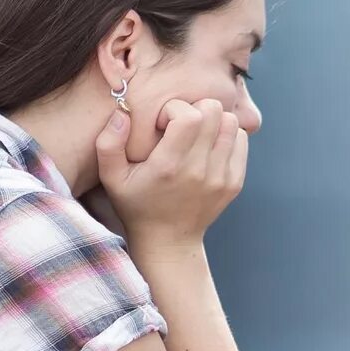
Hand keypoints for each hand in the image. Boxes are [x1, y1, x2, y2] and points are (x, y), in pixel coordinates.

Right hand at [95, 97, 248, 246]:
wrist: (168, 241)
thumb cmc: (136, 205)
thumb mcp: (111, 178)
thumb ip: (108, 144)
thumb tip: (123, 113)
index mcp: (169, 166)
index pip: (188, 116)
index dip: (174, 109)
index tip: (163, 123)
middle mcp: (199, 171)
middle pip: (213, 112)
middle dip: (195, 109)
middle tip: (180, 125)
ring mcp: (221, 177)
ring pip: (231, 123)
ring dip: (213, 121)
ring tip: (195, 134)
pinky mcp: (234, 182)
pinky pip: (241, 140)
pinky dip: (226, 136)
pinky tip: (208, 147)